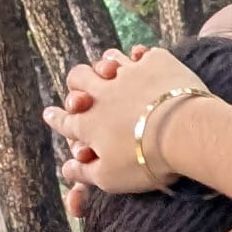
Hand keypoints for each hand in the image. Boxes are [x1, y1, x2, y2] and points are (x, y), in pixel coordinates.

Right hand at [44, 43, 198, 201]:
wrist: (183, 133)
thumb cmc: (145, 161)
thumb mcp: (110, 178)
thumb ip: (85, 173)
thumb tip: (66, 170)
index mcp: (89, 124)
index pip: (65, 120)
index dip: (56, 118)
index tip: (49, 114)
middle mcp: (102, 94)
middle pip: (78, 78)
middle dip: (76, 82)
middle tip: (81, 88)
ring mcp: (128, 74)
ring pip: (108, 60)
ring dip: (106, 64)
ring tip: (110, 68)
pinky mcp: (155, 63)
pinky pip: (142, 53)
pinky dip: (140, 55)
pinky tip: (143, 58)